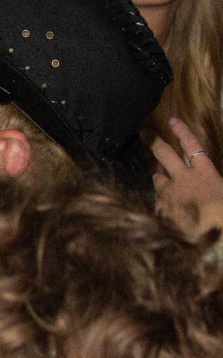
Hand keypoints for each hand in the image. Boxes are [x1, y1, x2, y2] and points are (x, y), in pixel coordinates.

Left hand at [154, 118, 222, 241]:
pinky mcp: (160, 208)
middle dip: (153, 141)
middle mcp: (184, 178)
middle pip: (164, 154)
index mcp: (205, 173)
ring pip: (157, 177)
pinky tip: (164, 210)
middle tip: (143, 132)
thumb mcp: (222, 191)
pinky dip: (161, 202)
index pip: (192, 146)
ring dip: (159, 176)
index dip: (182, 132)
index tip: (173, 120)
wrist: (214, 236)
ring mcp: (170, 193)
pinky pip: (157, 200)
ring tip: (159, 177)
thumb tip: (207, 179)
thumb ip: (213, 184)